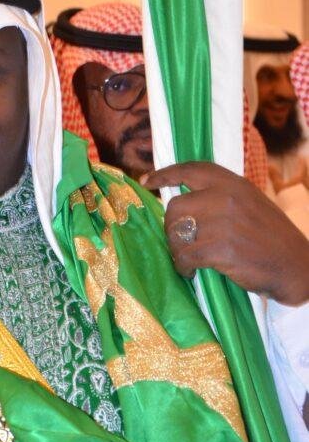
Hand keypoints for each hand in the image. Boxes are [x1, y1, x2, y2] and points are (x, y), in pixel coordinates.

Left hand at [142, 162, 308, 305]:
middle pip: (175, 207)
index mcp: (232, 183)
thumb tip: (182, 201)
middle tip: (179, 242)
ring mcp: (223, 223)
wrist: (295, 265)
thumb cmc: (270, 235)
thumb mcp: (248, 202)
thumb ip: (219, 196)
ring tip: (187, 259)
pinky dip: (182, 266)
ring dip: (176, 250)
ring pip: (176, 234)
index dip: (165, 174)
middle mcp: (225, 198)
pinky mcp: (221, 250)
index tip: (146, 181)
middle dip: (171, 227)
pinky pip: (185, 256)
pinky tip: (190, 272)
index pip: (190, 169)